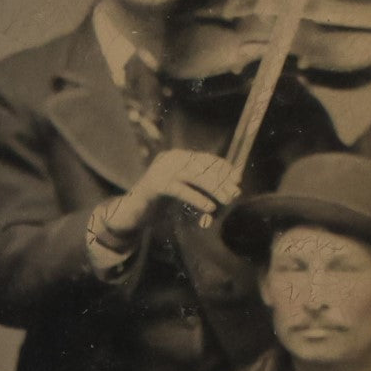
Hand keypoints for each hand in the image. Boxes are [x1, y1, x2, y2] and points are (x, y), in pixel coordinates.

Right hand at [103, 149, 241, 235]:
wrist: (132, 213)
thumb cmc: (160, 203)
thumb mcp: (183, 190)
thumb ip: (201, 186)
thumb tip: (230, 185)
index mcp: (178, 157)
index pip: (206, 159)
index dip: (223, 169)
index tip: (237, 181)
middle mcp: (170, 159)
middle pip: (202, 167)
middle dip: (221, 181)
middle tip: (235, 194)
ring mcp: (161, 170)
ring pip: (194, 177)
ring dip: (214, 189)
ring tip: (227, 201)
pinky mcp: (154, 185)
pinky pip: (181, 190)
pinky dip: (197, 198)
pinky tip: (209, 208)